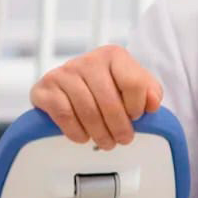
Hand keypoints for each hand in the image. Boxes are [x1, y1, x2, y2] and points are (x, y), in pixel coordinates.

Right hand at [29, 44, 162, 149]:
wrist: (74, 84)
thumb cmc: (110, 85)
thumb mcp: (136, 84)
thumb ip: (151, 92)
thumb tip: (153, 104)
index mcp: (114, 55)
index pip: (133, 83)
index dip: (137, 107)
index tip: (136, 118)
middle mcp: (88, 60)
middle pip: (109, 100)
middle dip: (119, 126)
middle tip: (123, 140)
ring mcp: (64, 73)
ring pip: (88, 110)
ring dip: (100, 133)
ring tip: (106, 142)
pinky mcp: (45, 88)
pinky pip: (64, 115)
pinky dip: (76, 131)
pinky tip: (84, 137)